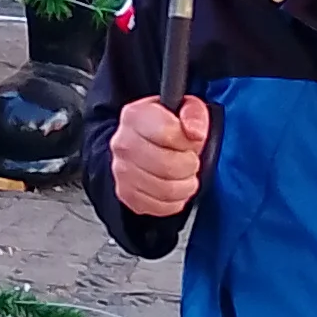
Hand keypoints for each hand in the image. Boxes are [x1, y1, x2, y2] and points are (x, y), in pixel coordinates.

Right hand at [112, 95, 211, 220]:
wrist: (142, 143)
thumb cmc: (166, 127)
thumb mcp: (185, 109)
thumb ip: (194, 114)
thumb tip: (194, 131)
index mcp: (134, 116)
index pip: (168, 134)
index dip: (188, 141)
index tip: (189, 140)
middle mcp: (123, 144)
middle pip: (168, 166)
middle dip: (189, 165)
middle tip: (190, 159)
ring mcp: (122, 171)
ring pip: (166, 190)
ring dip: (185, 185)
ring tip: (185, 174)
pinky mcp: (126, 195)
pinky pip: (160, 207)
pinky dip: (176, 200)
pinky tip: (175, 186)